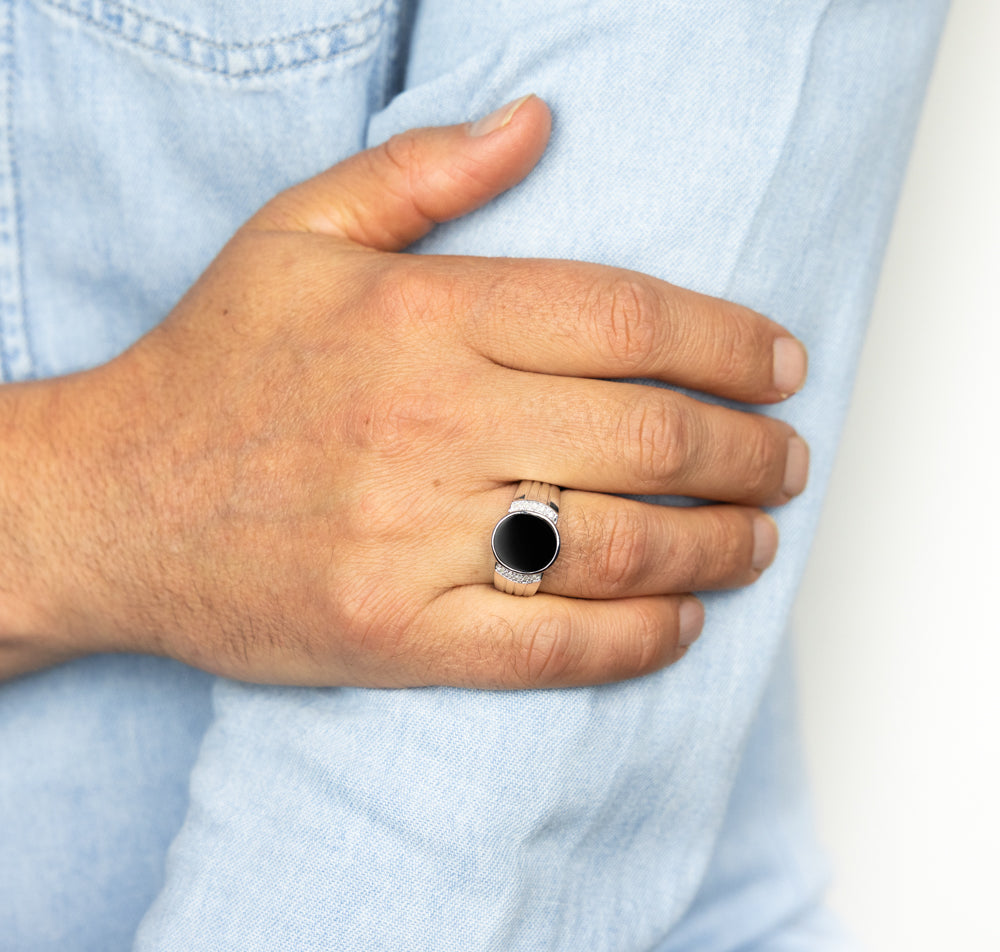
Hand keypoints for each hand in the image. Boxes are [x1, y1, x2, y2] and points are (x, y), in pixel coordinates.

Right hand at [0, 95, 807, 686]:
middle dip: (747, 452)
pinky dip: (637, 641)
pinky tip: (680, 622)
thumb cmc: (210, 371)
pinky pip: (551, 647)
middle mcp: (425, 422)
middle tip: (785, 461)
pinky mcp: (392, 633)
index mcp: (418, 316)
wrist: (106, 506)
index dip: (728, 342)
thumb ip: (421, 174)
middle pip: (645, 434)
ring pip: (615, 546)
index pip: (624, 317)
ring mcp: (408, 538)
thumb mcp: (296, 238)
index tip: (780, 366)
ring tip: (754, 540)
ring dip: (715, 546)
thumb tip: (538, 118)